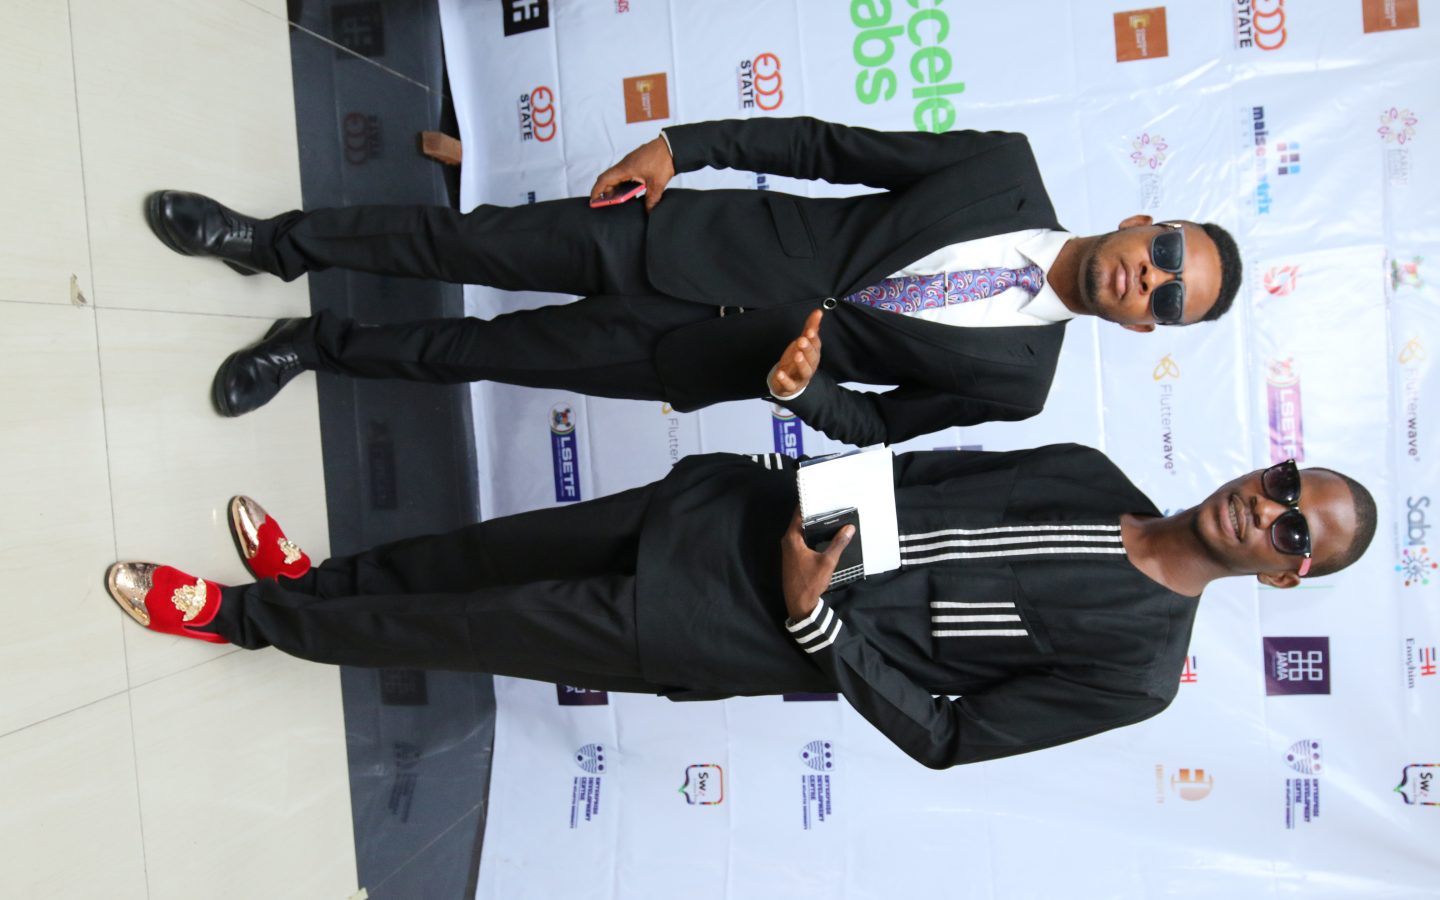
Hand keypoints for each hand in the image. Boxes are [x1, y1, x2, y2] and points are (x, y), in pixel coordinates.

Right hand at [589, 135, 674, 211]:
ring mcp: (631, 163)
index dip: (597, 191)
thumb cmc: (663, 160)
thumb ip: (651, 199)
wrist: (672, 146)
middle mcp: (625, 164)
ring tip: (618, 200)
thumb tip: (649, 211)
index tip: (593, 200)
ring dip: (615, 187)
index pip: (604, 180)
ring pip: (617, 176)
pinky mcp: (637, 163)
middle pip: (609, 179)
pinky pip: (625, 174)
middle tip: (606, 204)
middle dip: (605, 192)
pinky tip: (630, 191)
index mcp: (625, 169)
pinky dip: (623, 183)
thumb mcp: (657, 184)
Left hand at [767, 309, 823, 396]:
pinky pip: (790, 384)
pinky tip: (780, 373)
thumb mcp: (803, 342)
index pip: (816, 345)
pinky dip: (785, 380)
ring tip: (797, 355)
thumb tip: (818, 312)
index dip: (813, 338)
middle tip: (802, 340)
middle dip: (808, 349)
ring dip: (801, 363)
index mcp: (813, 354)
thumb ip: (810, 327)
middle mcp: (810, 365)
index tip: (809, 331)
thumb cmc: (797, 359)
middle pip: (812, 358)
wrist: (789, 381)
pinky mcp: (791, 386)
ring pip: (805, 371)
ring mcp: (801, 377)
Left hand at [780, 507, 853, 621]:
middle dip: (814, 513)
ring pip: (801, 531)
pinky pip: (802, 539)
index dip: (808, 504)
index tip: (819, 495)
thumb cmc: (810, 582)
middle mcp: (788, 541)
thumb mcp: (827, 562)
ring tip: (829, 516)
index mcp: (792, 538)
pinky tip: (824, 534)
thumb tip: (849, 528)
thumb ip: (838, 543)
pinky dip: (812, 535)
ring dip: (813, 525)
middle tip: (829, 504)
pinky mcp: (793, 556)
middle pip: (800, 521)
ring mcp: (789, 549)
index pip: (798, 514)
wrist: (799, 603)